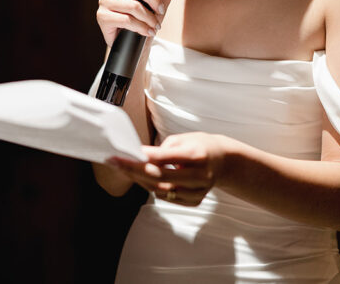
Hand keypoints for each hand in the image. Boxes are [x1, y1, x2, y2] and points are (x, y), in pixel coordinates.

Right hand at [96, 0, 183, 46]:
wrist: (136, 44)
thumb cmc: (147, 18)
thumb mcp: (163, 0)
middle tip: (161, 10)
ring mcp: (105, 1)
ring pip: (133, 5)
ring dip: (149, 18)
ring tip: (155, 26)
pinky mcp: (102, 16)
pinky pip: (126, 20)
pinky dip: (141, 27)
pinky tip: (146, 32)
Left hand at [109, 132, 226, 206]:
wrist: (223, 161)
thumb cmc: (199, 145)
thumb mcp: (184, 139)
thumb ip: (163, 149)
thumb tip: (141, 159)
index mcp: (197, 155)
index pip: (165, 158)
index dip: (143, 157)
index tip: (124, 153)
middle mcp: (199, 176)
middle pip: (160, 177)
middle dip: (134, 170)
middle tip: (116, 162)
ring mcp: (198, 191)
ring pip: (161, 190)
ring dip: (139, 180)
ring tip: (124, 169)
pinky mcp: (195, 201)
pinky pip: (167, 197)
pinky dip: (152, 188)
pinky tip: (142, 178)